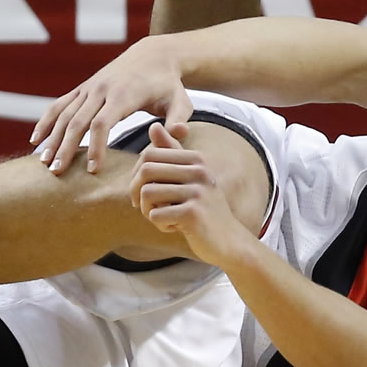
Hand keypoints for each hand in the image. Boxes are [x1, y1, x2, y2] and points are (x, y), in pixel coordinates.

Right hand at [32, 36, 194, 174]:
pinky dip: (46, 121)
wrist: (153, 55)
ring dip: (52, 138)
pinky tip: (36, 140)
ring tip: (45, 163)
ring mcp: (89, 88)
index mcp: (123, 94)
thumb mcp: (181, 101)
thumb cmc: (168, 85)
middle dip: (66, 147)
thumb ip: (180, 119)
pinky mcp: (83, 88)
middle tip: (57, 173)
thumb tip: (178, 135)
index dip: (96, 147)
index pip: (103, 123)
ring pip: (64, 114)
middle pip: (77, 121)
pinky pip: (59, 104)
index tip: (92, 170)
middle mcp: (101, 89)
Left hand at [130, 123, 255, 267]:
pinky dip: (159, 224)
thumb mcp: (189, 179)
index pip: (150, 154)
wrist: (229, 242)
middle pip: (146, 170)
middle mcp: (199, 171)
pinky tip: (174, 228)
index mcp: (197, 159)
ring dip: (147, 210)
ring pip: (148, 193)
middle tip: (143, 206)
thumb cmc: (205, 210)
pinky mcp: (193, 214)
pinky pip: (156, 215)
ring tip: (161, 217)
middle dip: (137, 191)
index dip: (137, 174)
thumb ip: (171, 153)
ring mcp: (198, 192)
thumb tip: (154, 125)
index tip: (142, 191)